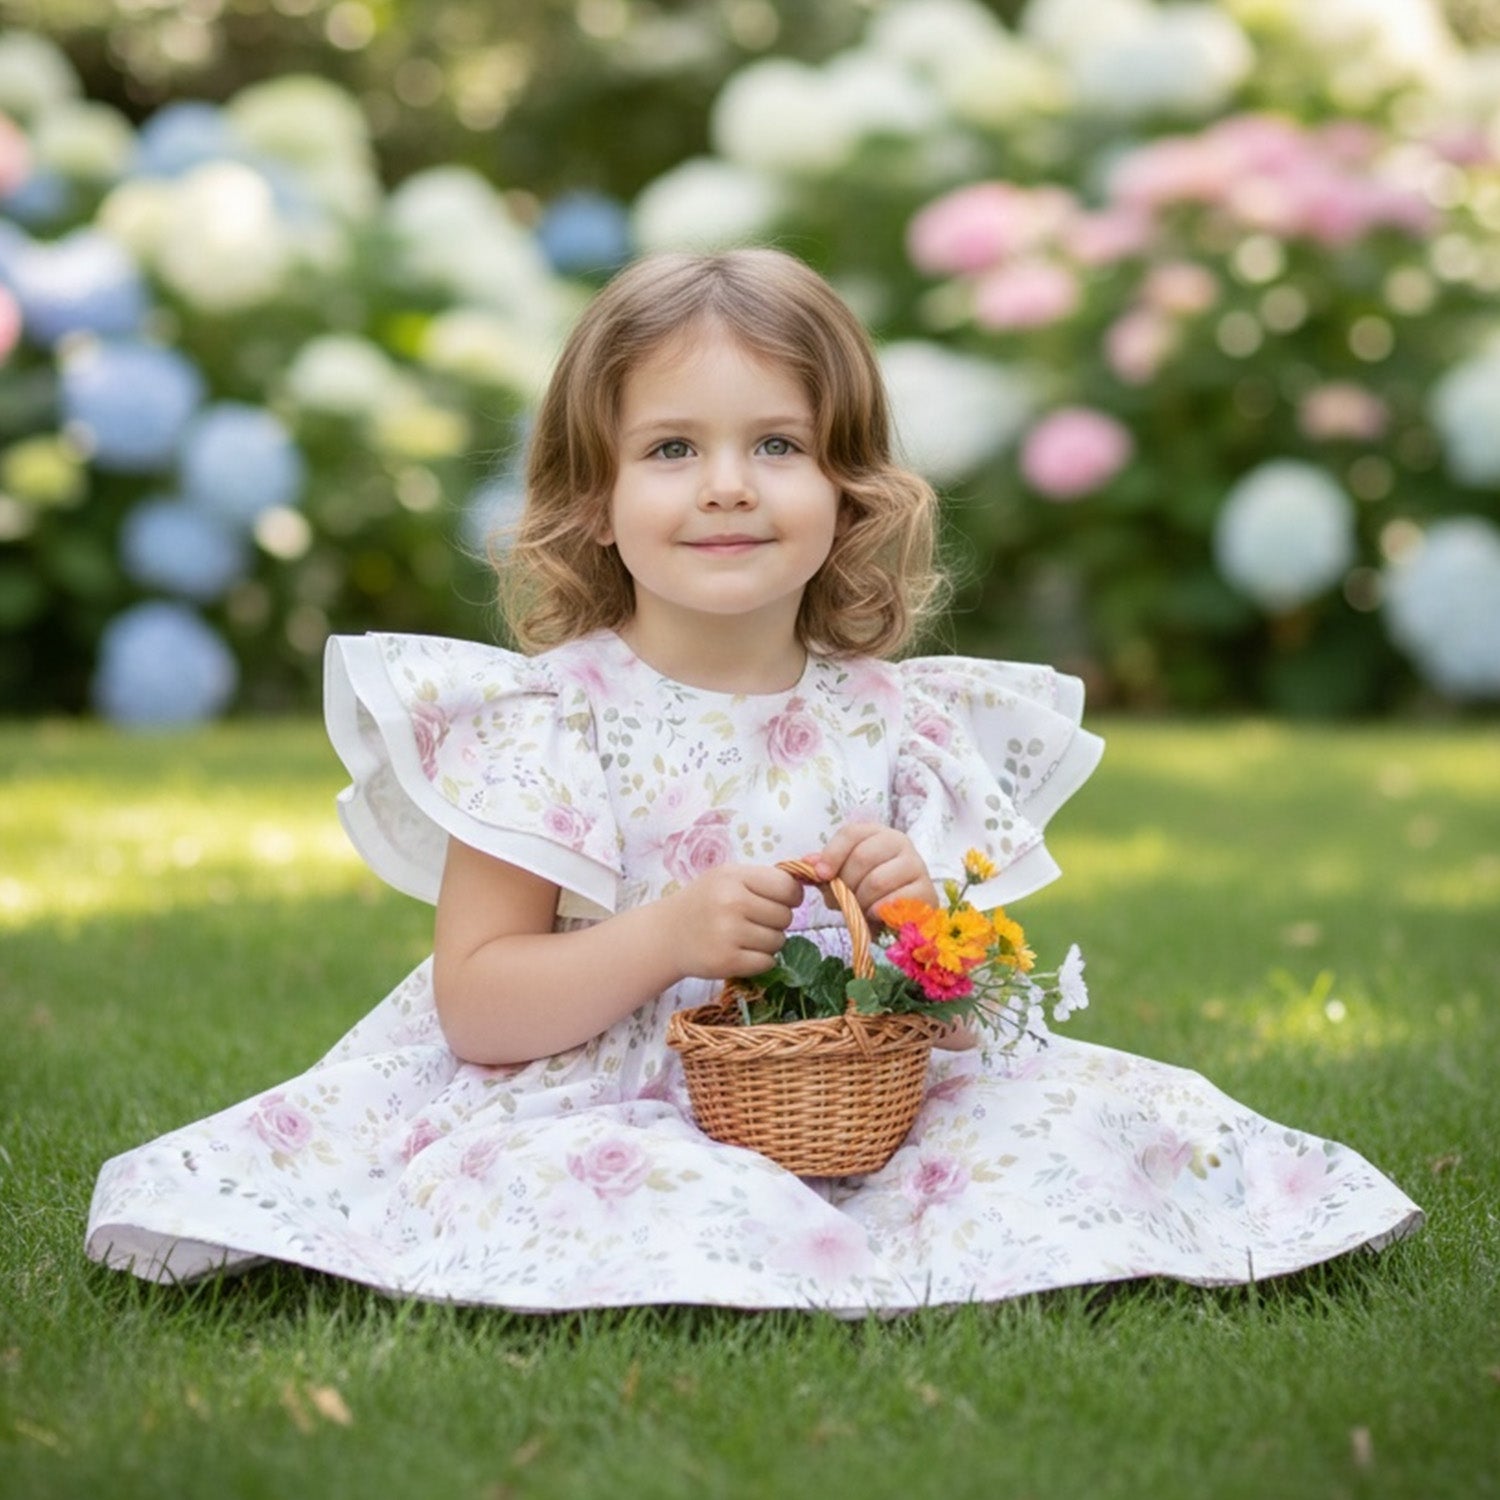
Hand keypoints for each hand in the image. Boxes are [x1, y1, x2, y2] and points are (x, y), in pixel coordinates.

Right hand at [664, 863, 802, 980]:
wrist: (667, 934)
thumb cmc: (705, 902)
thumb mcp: (728, 878)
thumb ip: (764, 879)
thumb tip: (809, 880)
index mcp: (734, 877)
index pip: (788, 887)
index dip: (791, 897)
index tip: (779, 901)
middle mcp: (731, 903)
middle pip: (785, 916)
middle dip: (776, 921)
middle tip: (754, 921)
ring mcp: (728, 934)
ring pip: (779, 941)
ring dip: (768, 942)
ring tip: (744, 936)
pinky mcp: (727, 962)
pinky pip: (767, 962)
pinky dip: (759, 960)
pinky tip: (740, 952)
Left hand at [802, 823, 936, 916]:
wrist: (899, 918)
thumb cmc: (867, 893)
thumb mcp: (842, 879)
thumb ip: (825, 869)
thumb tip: (808, 863)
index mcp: (876, 833)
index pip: (851, 833)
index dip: (832, 854)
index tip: (820, 875)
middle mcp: (900, 842)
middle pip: (862, 856)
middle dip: (847, 884)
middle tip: (846, 900)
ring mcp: (917, 865)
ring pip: (877, 880)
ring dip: (862, 901)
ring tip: (862, 908)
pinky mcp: (927, 891)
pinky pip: (894, 901)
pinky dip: (878, 911)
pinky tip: (877, 914)